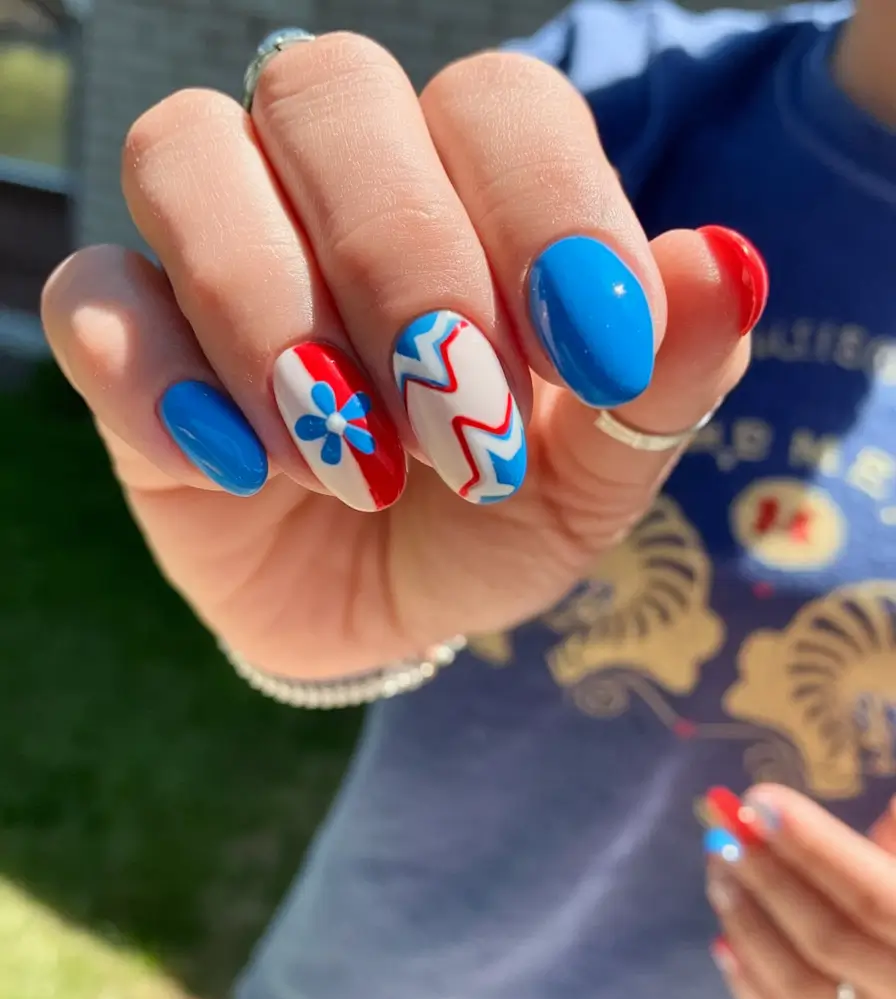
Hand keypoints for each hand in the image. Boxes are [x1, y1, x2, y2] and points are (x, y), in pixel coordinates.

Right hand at [41, 34, 760, 678]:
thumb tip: (725, 267)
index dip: (547, 210)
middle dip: (404, 263)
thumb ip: (663, 377)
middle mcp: (333, 182)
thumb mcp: (598, 473)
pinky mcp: (128, 342)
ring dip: (277, 316)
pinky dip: (160, 380)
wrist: (386, 605)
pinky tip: (240, 470)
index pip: (499, 102)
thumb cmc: (497, 517)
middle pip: (327, 90)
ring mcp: (216, 249)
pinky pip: (94, 299)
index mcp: (471, 188)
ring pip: (188, 157)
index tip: (595, 360)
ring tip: (353, 466)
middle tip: (461, 426)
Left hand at [705, 785, 895, 998]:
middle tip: (723, 830)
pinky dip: (745, 976)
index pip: (877, 900)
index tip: (759, 801)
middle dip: (768, 878)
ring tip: (717, 868)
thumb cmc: (894, 876)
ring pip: (801, 987)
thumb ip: (895, 832)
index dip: (816, 849)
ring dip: (747, 921)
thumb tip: (886, 801)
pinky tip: (721, 934)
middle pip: (830, 941)